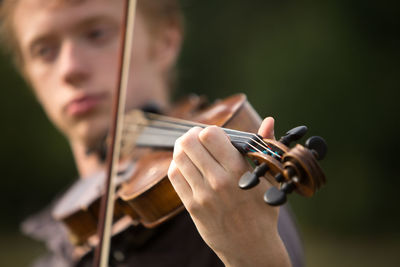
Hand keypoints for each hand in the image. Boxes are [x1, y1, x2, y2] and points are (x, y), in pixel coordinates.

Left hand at [168, 117, 290, 266]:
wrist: (251, 247)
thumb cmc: (263, 211)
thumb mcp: (269, 179)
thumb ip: (264, 146)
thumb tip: (269, 121)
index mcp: (238, 171)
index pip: (210, 135)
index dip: (210, 131)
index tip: (214, 136)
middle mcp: (217, 181)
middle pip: (189, 143)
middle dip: (192, 135)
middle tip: (198, 138)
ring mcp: (202, 194)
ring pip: (179, 158)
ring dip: (183, 149)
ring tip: (191, 150)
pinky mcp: (192, 206)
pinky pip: (175, 177)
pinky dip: (177, 165)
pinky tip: (186, 165)